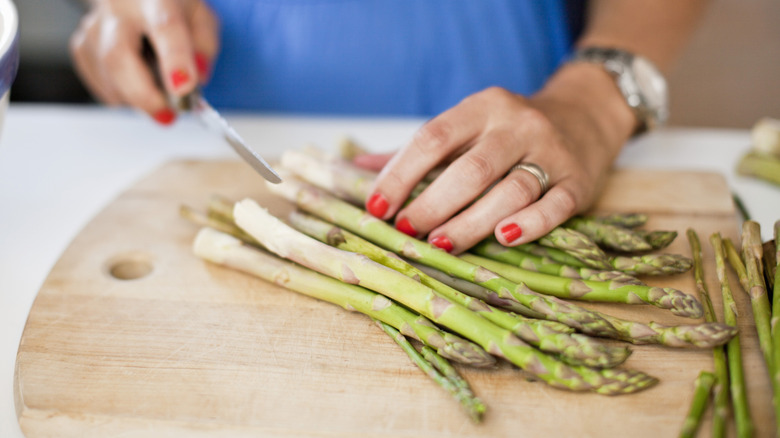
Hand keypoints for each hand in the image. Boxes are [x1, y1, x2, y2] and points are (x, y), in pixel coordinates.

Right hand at [70, 0, 218, 124]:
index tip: (183, 89)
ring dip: (134, 98)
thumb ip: (204, 48)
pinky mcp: (82, 43)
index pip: (165, 27)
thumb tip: (195, 81)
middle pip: (118, 55)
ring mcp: (95, 25)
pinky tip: (135, 89)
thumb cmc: (170, 7)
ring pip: (106, 71)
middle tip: (166, 115)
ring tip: (157, 100)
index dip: (174, 61)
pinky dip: (119, 95)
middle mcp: (120, 8)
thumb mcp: (201, 17)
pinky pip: (97, 80)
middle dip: (144, 95)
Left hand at [362, 63, 636, 253]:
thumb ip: (415, 152)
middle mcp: (517, 124)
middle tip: (406, 232)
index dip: (400, 174)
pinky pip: (554, 205)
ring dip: (471, 221)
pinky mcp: (578, 181)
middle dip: (433, 203)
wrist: (585, 116)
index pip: (433, 137)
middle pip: (471, 168)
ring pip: (511, 190)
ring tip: (441, 244)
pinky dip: (530, 224)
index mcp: (482, 107)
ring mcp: (551, 152)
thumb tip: (355, 170)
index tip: (376, 207)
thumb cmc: (506, 132)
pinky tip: (504, 238)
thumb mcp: (465, 129)